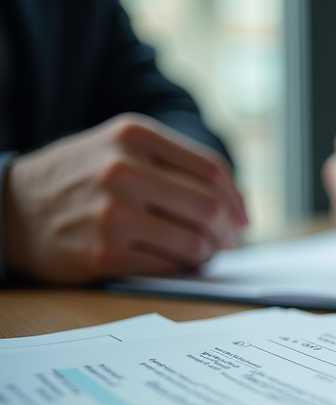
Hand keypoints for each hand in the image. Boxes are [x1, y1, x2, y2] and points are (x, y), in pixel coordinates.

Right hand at [3, 113, 246, 282]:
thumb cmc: (80, 179)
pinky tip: (176, 263)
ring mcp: (112, 212)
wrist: (12, 208)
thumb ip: (175, 164)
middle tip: (228, 242)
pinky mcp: (104, 252)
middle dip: (228, 231)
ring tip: (202, 253)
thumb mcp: (120, 147)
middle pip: (209, 208)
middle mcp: (123, 169)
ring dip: (208, 254)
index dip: (237, 199)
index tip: (242, 218)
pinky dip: (182, 268)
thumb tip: (238, 207)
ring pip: (194, 242)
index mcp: (134, 135)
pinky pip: (168, 266)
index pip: (212, 170)